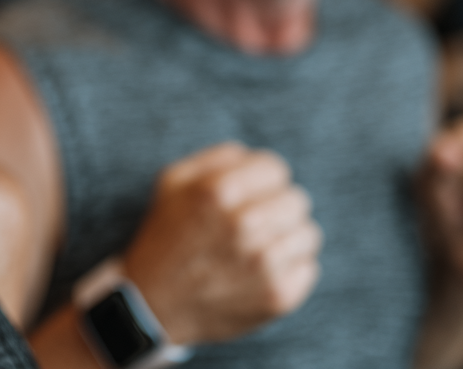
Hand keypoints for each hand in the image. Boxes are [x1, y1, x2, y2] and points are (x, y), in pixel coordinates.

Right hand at [122, 142, 321, 345]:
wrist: (153, 304)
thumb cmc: (167, 236)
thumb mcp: (173, 181)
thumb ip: (218, 157)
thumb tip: (256, 157)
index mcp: (219, 191)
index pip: (276, 169)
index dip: (263, 180)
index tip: (250, 196)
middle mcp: (244, 225)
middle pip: (296, 199)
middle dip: (276, 207)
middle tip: (253, 224)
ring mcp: (264, 264)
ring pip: (308, 233)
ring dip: (286, 238)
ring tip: (258, 248)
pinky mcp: (278, 296)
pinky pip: (309, 267)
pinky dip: (290, 269)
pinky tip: (261, 273)